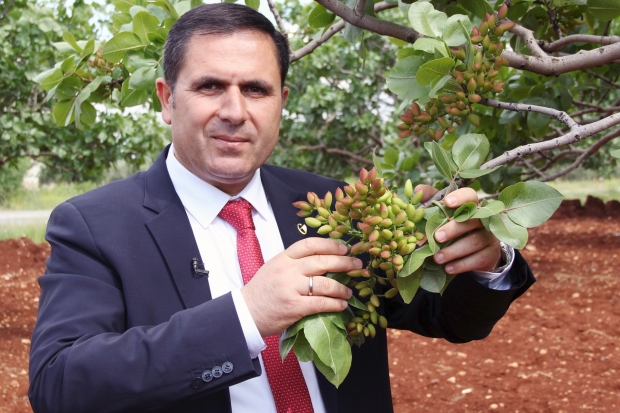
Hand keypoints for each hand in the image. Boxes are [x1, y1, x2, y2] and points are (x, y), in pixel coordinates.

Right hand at [241, 238, 359, 336]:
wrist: (246, 312)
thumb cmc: (263, 290)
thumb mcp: (275, 267)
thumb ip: (295, 262)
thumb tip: (325, 260)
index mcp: (283, 257)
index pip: (310, 244)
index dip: (330, 245)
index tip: (344, 249)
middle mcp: (288, 270)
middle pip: (322, 262)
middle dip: (344, 263)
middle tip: (357, 266)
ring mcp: (291, 288)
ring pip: (325, 284)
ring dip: (342, 288)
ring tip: (349, 291)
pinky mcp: (294, 307)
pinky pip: (321, 303)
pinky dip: (335, 304)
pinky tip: (342, 305)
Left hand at [415, 185, 501, 274]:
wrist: (478, 251)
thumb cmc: (456, 226)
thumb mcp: (443, 213)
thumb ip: (431, 201)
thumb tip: (418, 190)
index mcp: (472, 205)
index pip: (470, 195)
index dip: (460, 198)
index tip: (447, 202)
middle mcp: (484, 219)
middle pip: (472, 220)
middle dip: (453, 229)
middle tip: (437, 237)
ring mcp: (490, 236)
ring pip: (475, 241)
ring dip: (454, 251)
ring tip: (437, 258)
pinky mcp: (491, 254)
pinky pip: (478, 259)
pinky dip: (461, 264)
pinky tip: (448, 268)